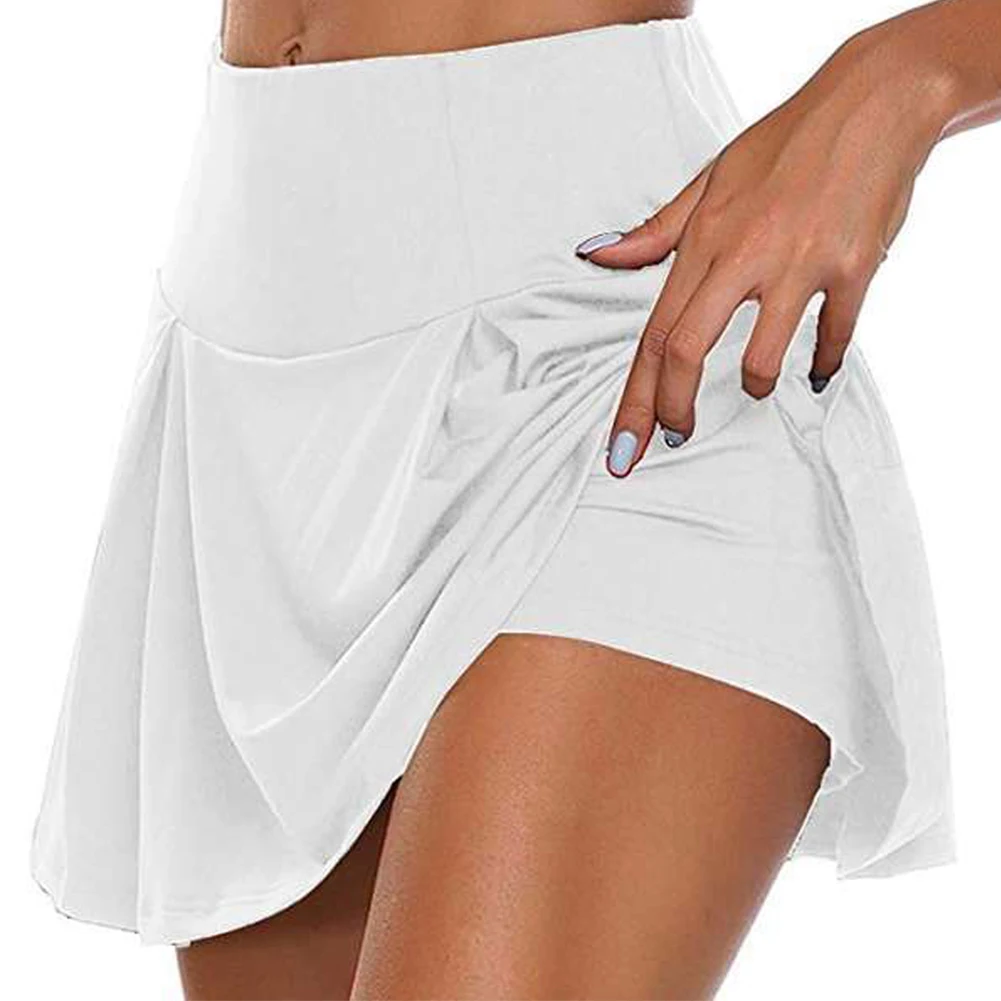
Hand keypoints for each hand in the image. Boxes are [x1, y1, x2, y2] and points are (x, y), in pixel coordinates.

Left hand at [578, 25, 953, 476]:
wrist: (873, 102)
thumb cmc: (785, 141)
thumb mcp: (708, 179)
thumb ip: (654, 232)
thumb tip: (598, 255)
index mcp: (704, 241)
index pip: (654, 333)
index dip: (635, 398)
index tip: (625, 444)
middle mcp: (744, 256)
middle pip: (685, 351)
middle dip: (672, 409)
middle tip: (674, 436)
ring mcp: (799, 264)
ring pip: (760, 357)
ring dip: (753, 386)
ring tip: (753, 388)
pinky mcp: (852, 268)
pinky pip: (833, 336)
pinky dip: (824, 363)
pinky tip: (816, 373)